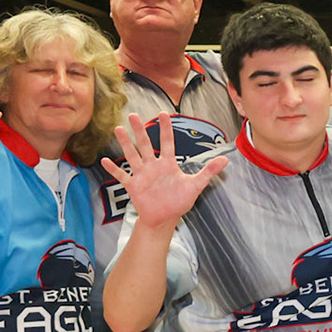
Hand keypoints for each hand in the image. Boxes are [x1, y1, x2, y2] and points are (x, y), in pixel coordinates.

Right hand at [100, 113, 225, 228]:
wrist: (165, 218)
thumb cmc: (179, 201)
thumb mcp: (195, 186)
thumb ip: (208, 171)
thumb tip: (226, 159)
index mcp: (168, 164)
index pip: (167, 142)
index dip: (165, 128)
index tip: (163, 113)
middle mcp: (153, 166)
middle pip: (145, 144)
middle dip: (140, 130)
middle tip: (134, 115)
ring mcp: (142, 175)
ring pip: (132, 155)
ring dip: (125, 144)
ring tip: (118, 129)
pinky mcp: (133, 186)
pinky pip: (122, 176)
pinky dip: (114, 169)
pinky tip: (104, 160)